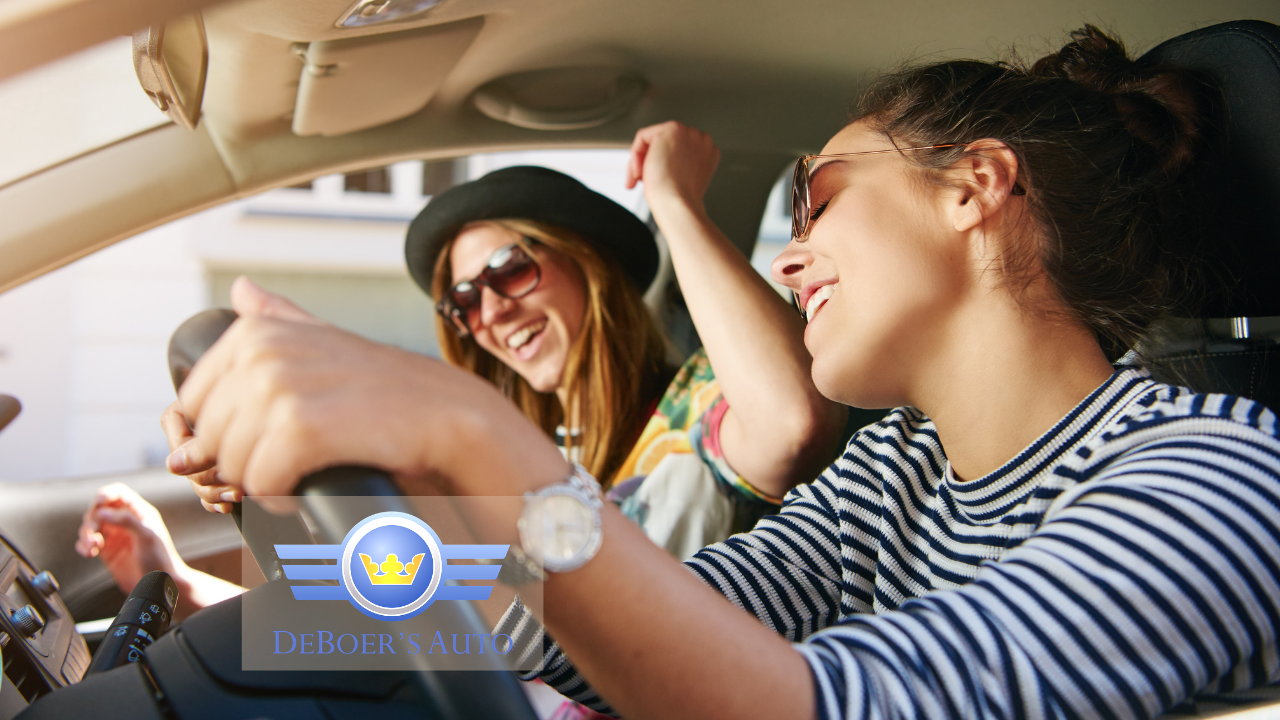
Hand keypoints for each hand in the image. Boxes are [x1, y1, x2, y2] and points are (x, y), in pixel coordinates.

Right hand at [75, 483, 183, 594]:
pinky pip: (87, 542)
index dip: (106, 494)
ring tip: (92, 547)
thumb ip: (126, 521)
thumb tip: (101, 511)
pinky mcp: (106, 551)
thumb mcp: (147, 536)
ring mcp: (114, 536)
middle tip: (93, 535)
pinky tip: (88, 553)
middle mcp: (125, 521)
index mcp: (138, 512)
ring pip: (90, 525)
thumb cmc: (160, 559)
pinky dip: (83, 545)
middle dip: (92, 519)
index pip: (118, 493)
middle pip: (99, 509)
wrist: (159, 585)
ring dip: (86, 534)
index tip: (98, 502)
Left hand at [174, 291, 564, 498]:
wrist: (449, 416)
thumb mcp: (328, 340)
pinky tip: (307, 489)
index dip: (224, 437)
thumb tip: (241, 290)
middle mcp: (261, 351)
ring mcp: (280, 387)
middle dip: (241, 464)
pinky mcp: (302, 427)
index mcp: (256, 332)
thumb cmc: (389, 390)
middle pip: (208, 439)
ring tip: (302, 474)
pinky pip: (260, 482)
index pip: (192, 405)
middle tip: (289, 465)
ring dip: (262, 484)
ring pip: (230, 464)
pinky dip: (280, 499)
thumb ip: (281, 316)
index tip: (265, 443)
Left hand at [625, 121, 719, 211]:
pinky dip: (635, 156)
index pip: (679, 151)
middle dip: (651, 161)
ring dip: (642, 161)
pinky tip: (639, 172)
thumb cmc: (679, 200)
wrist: (678, 204)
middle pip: (666, 144)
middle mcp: (701, 140)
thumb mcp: (683, 179)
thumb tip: (660, 160)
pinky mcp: (672, 129)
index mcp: (708, 153)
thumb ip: (678, 164)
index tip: (656, 180)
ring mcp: (689, 133)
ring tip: (642, 179)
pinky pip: (642, 137)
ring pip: (653, 140)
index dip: (664, 165)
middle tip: (644, 180)